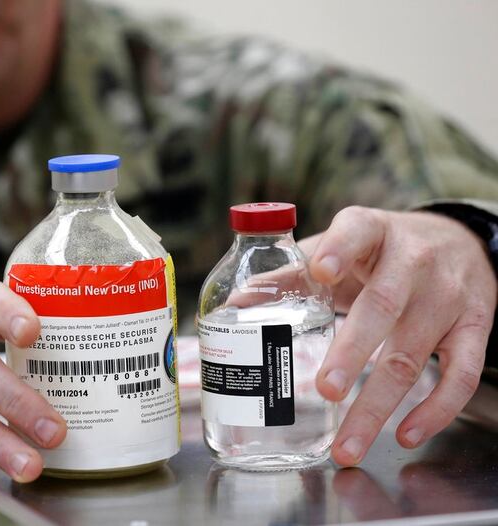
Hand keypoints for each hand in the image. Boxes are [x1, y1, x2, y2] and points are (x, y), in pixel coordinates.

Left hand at [301, 206, 495, 465]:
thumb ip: (290, 274)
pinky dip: (436, 409)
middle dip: (352, 351)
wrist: (458, 242)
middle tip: (325, 389)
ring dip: (379, 403)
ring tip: (348, 443)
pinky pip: (461, 373)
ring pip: (413, 353)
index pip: (356, 231)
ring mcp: (447, 295)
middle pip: (382, 307)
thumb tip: (233, 306)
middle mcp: (412, 259)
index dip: (340, 250)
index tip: (320, 270)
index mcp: (371, 231)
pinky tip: (406, 434)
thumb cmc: (380, 251)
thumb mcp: (340, 248)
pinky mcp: (474, 326)